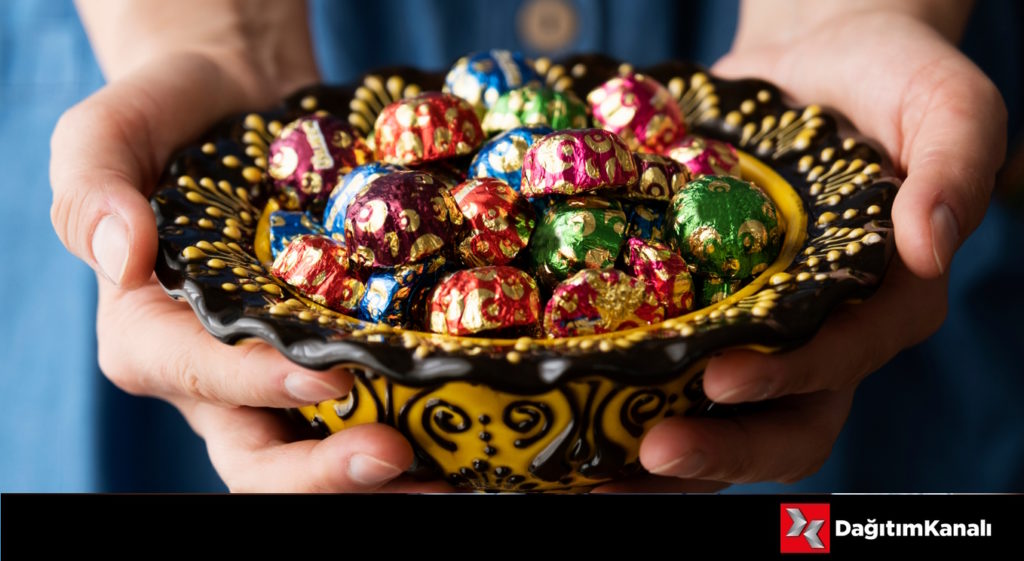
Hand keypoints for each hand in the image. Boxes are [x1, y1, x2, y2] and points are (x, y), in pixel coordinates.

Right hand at [50, 40, 435, 490]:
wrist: (238, 105)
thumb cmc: (166, 118)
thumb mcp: (105, 137)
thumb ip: (91, 192)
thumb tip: (125, 255)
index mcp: (149, 338)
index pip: (199, 376)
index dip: (261, 386)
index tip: (331, 379)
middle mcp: (213, 378)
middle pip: (258, 457)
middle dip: (321, 472)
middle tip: (396, 457)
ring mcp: (278, 379)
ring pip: (318, 455)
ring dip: (378, 480)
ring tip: (454, 479)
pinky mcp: (335, 360)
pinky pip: (370, 409)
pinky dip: (416, 428)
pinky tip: (471, 434)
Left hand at [623, 11, 1006, 489]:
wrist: (814, 63)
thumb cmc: (893, 80)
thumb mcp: (948, 106)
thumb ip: (955, 168)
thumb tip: (930, 246)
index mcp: (886, 306)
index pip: (841, 362)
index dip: (786, 378)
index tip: (721, 379)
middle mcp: (824, 335)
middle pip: (785, 425)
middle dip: (723, 450)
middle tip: (650, 455)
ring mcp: (760, 329)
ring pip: (723, 420)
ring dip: (666, 457)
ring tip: (595, 477)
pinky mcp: (707, 308)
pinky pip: (671, 367)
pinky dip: (628, 397)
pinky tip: (572, 408)